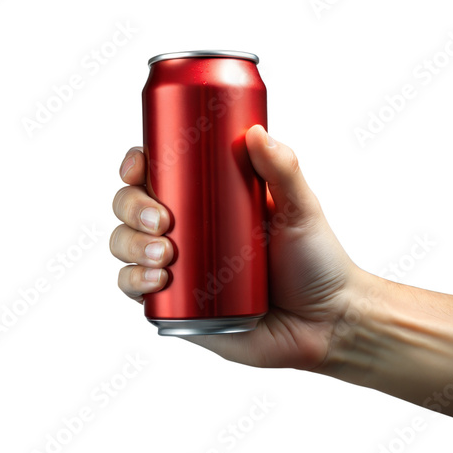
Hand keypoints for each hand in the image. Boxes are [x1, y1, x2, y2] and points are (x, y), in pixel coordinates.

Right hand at [110, 125, 359, 370]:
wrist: (325, 321)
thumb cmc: (316, 262)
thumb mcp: (302, 209)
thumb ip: (284, 168)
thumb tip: (254, 131)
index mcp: (209, 200)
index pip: (159, 174)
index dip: (137, 165)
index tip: (139, 165)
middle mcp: (187, 230)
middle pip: (133, 207)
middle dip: (131, 207)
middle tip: (160, 219)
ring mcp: (180, 267)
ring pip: (127, 246)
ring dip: (130, 244)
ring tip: (164, 253)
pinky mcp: (178, 305)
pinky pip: (136, 289)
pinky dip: (133, 281)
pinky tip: (156, 279)